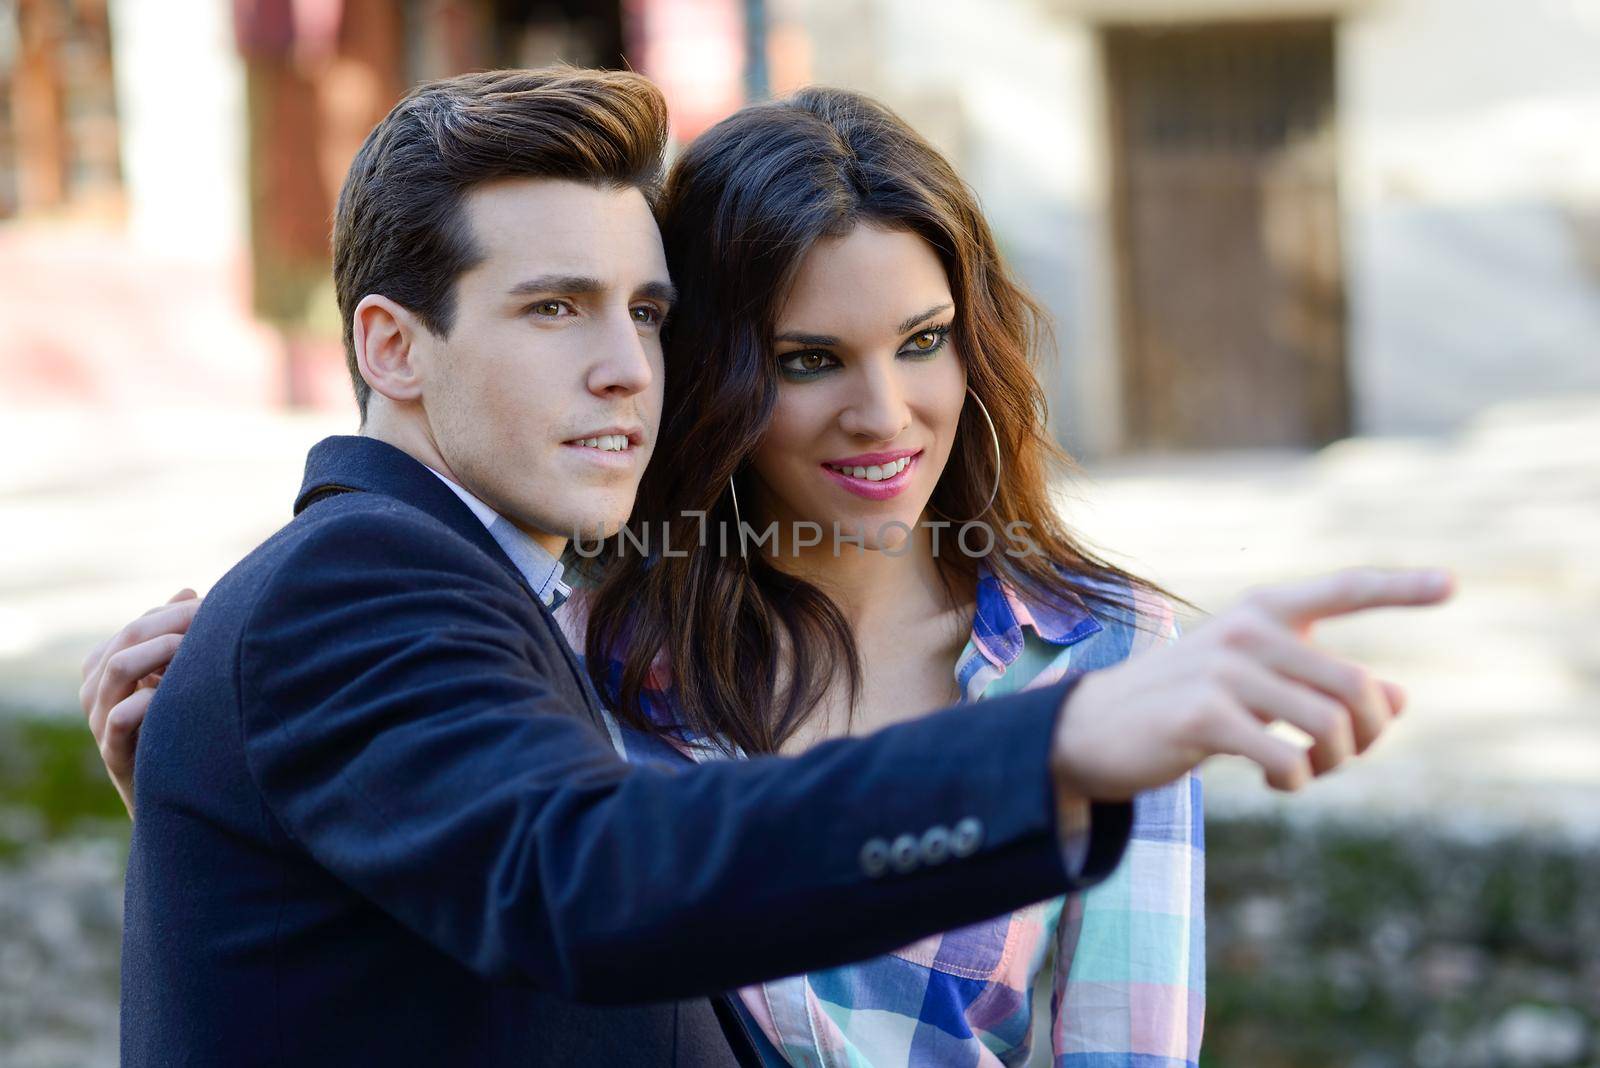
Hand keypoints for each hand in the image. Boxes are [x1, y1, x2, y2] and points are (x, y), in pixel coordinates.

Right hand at [79, 588, 200, 816]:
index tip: (218, 607)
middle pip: (127, 636)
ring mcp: (100, 723)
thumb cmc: (182, 733)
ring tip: (201, 650)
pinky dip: (150, 698)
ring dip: (164, 650)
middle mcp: (96, 692)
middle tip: (215, 620)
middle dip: (175, 622)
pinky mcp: (114, 753)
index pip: (138, 624)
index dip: (177, 612)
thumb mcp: (180, 681)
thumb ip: (178, 637)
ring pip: (118, 667)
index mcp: (108, 670)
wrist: (179, 800)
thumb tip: (188, 589)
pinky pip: (121, 716)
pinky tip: (182, 695)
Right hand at [1052, 567, 1453, 798]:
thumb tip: (1398, 699)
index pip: (1342, 589)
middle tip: (1340, 758)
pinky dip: (1296, 781)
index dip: (1399, 587)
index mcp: (1262, 611)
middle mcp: (1247, 630)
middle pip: (1355, 686)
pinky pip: (1288, 758)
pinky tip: (1277, 781)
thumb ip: (1322, 684)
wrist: (1094, 729)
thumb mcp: (1257, 685)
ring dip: (1333, 764)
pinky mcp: (1202, 715)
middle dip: (1367, 735)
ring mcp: (1223, 670)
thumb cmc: (1186, 705)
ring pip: (1330, 724)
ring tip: (1308, 771)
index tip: (1450, 584)